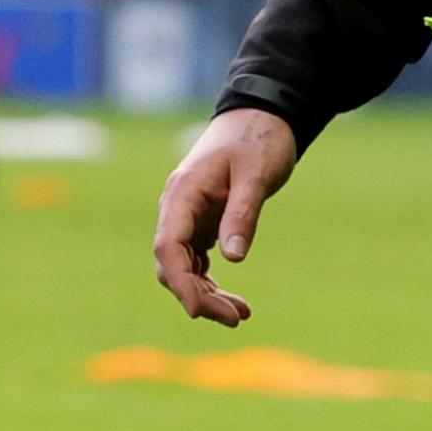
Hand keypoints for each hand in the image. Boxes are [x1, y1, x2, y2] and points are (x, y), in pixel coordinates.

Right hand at [153, 108, 299, 327]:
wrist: (262, 113)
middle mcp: (178, 207)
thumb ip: (242, 214)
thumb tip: (232, 260)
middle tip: (236, 317)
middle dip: (198, 295)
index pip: (169, 246)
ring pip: (183, 267)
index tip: (200, 310)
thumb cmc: (259, 138)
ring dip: (205, 293)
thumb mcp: (256, 175)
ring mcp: (189, 216)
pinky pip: (197, 261)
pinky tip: (234, 300)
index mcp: (183, 193)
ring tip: (240, 314)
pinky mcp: (203, 221)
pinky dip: (211, 283)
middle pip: (172, 264)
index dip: (181, 282)